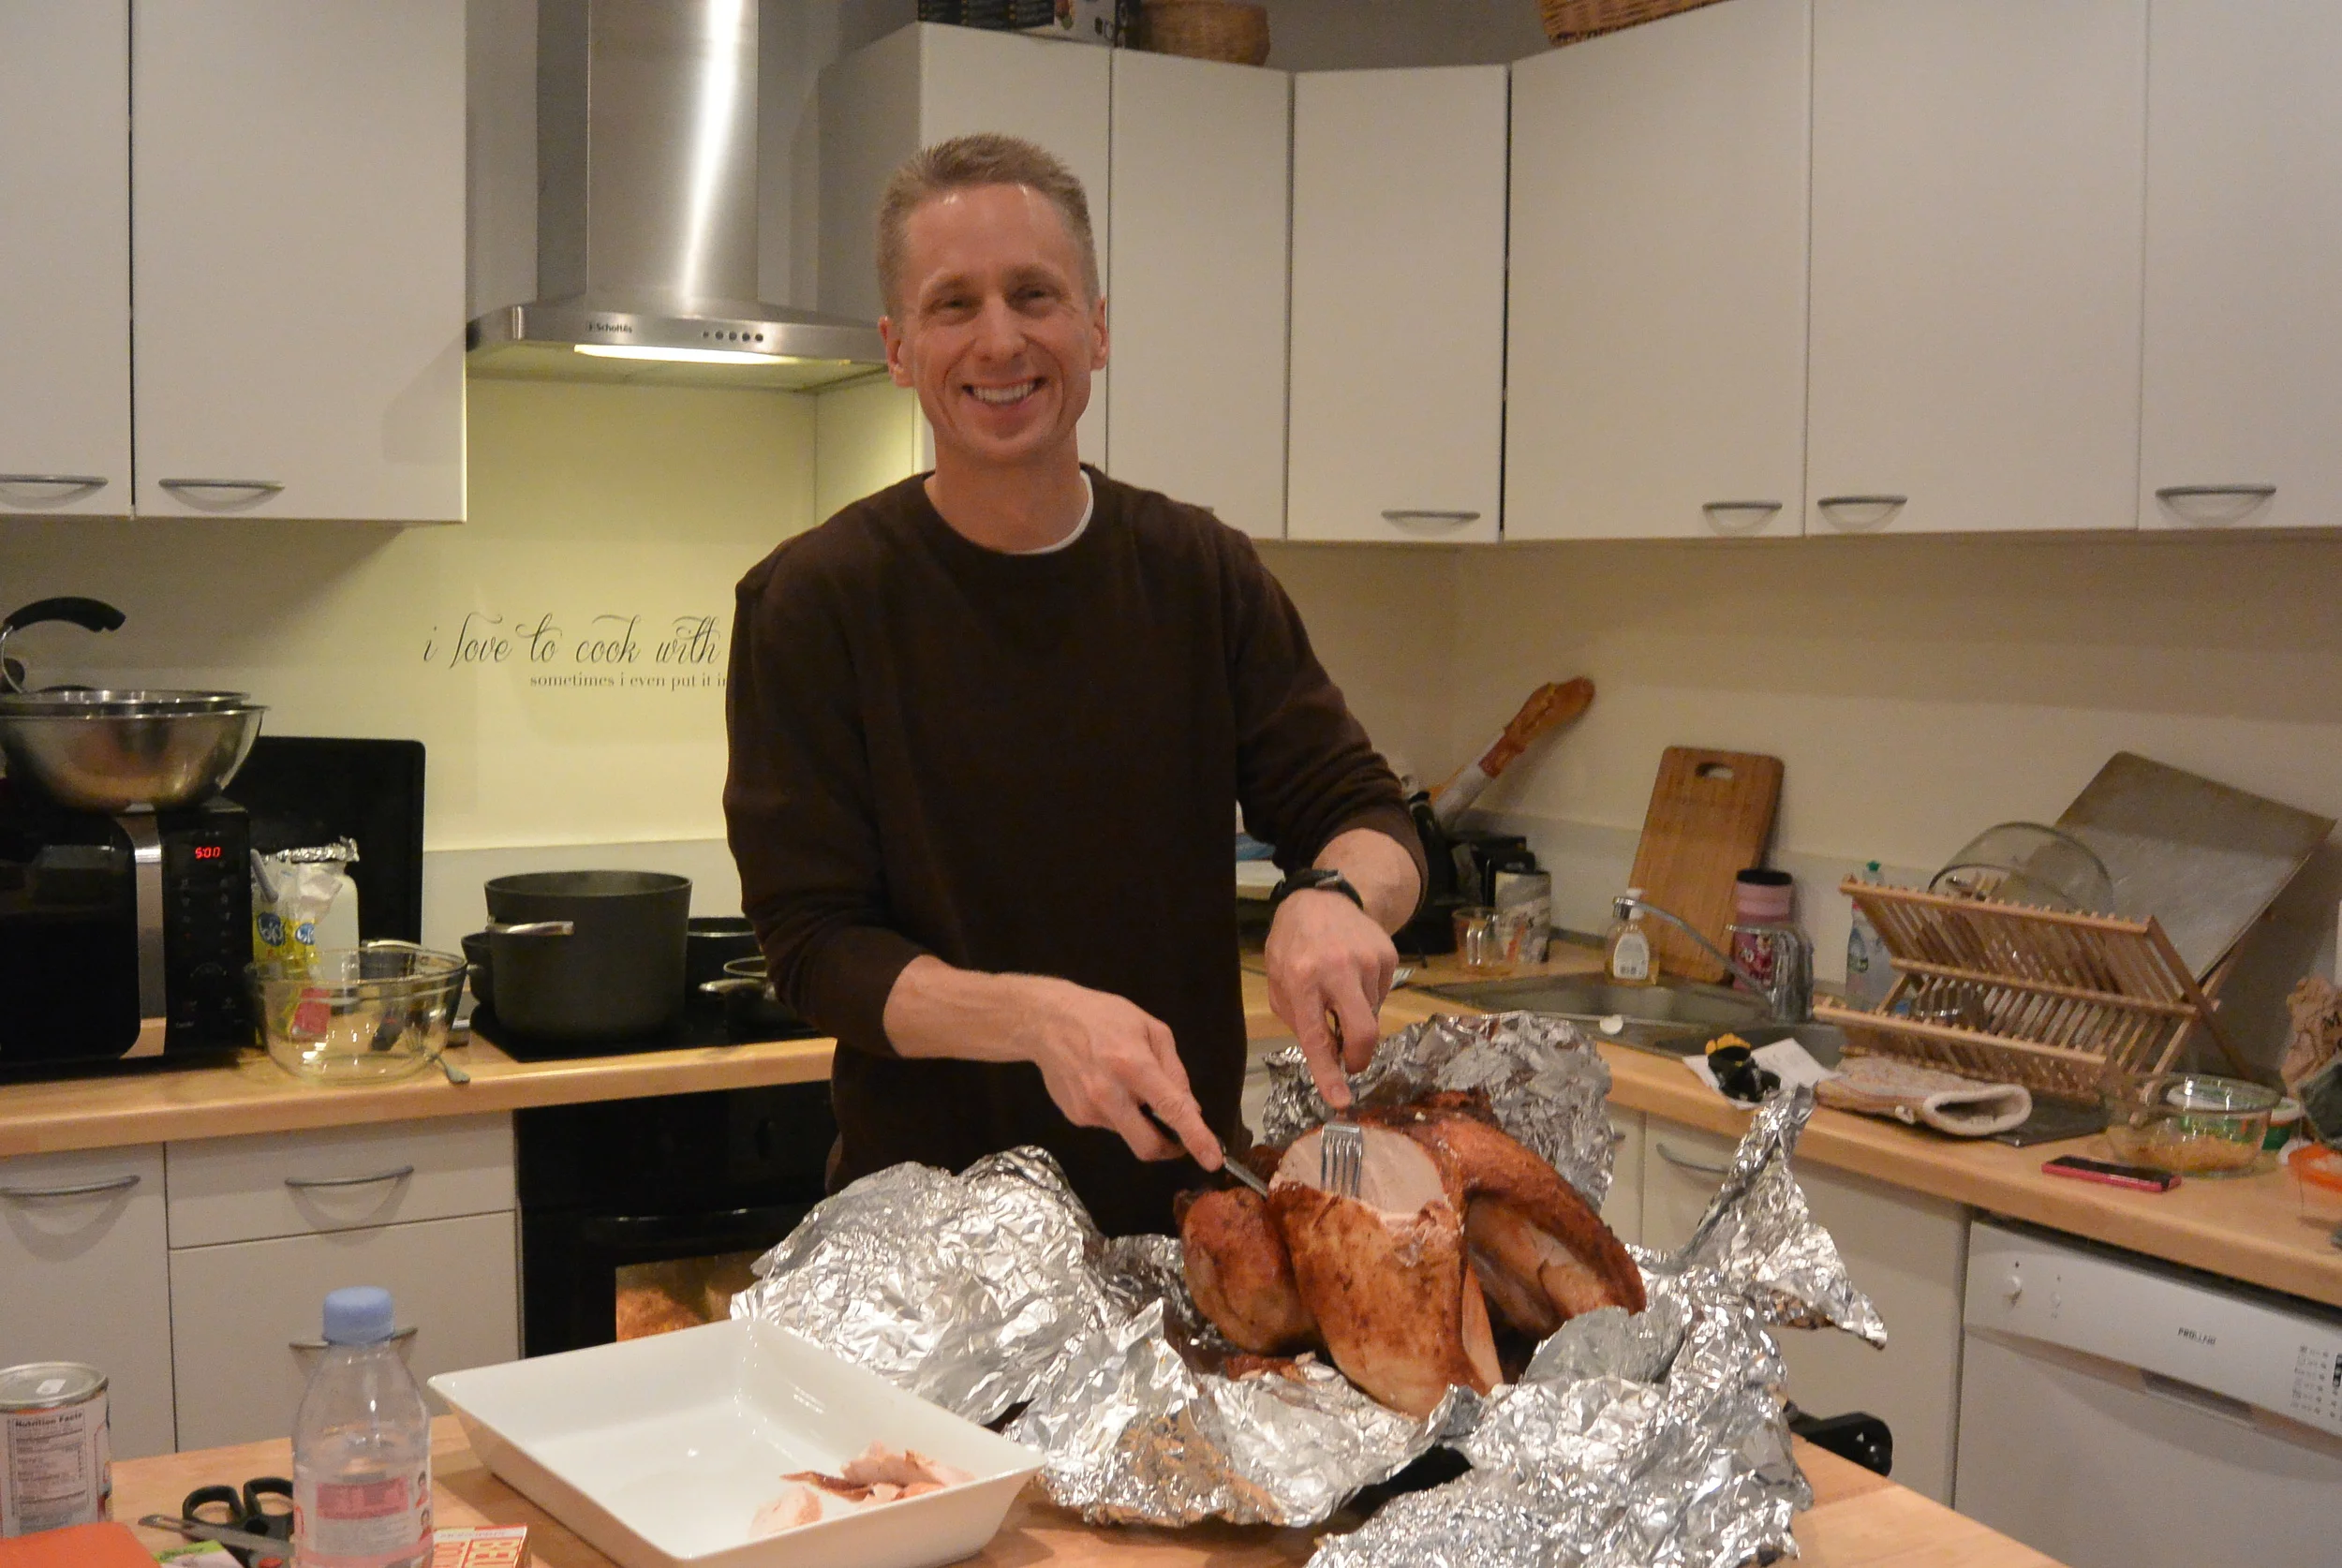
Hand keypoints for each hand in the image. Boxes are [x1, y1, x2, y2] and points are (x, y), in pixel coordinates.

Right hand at [1012, 976, 1222, 1167]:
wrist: (1047, 1021)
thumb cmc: (1105, 1017)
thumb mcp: (1151, 1029)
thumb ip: (1174, 1070)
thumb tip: (1190, 1108)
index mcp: (1134, 1066)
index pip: (1172, 1110)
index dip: (1196, 1138)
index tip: (1213, 1161)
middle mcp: (1110, 1094)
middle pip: (1148, 1145)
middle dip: (1169, 1149)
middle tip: (1177, 1137)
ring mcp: (1089, 1110)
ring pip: (1128, 1133)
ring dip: (1138, 1120)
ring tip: (1125, 1085)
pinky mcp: (1076, 1117)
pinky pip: (1109, 1125)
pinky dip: (1118, 1113)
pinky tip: (1105, 1086)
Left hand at [1263, 888, 1397, 1108]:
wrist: (1324, 897)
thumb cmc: (1292, 944)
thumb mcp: (1278, 979)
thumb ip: (1297, 1018)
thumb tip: (1326, 1055)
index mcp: (1302, 978)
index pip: (1317, 1037)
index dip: (1328, 1074)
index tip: (1341, 1100)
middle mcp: (1338, 969)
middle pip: (1364, 1031)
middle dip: (1359, 1057)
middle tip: (1351, 1062)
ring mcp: (1368, 961)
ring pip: (1371, 1015)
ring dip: (1355, 1017)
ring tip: (1339, 991)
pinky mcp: (1388, 956)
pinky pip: (1382, 996)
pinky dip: (1367, 997)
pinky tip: (1353, 976)